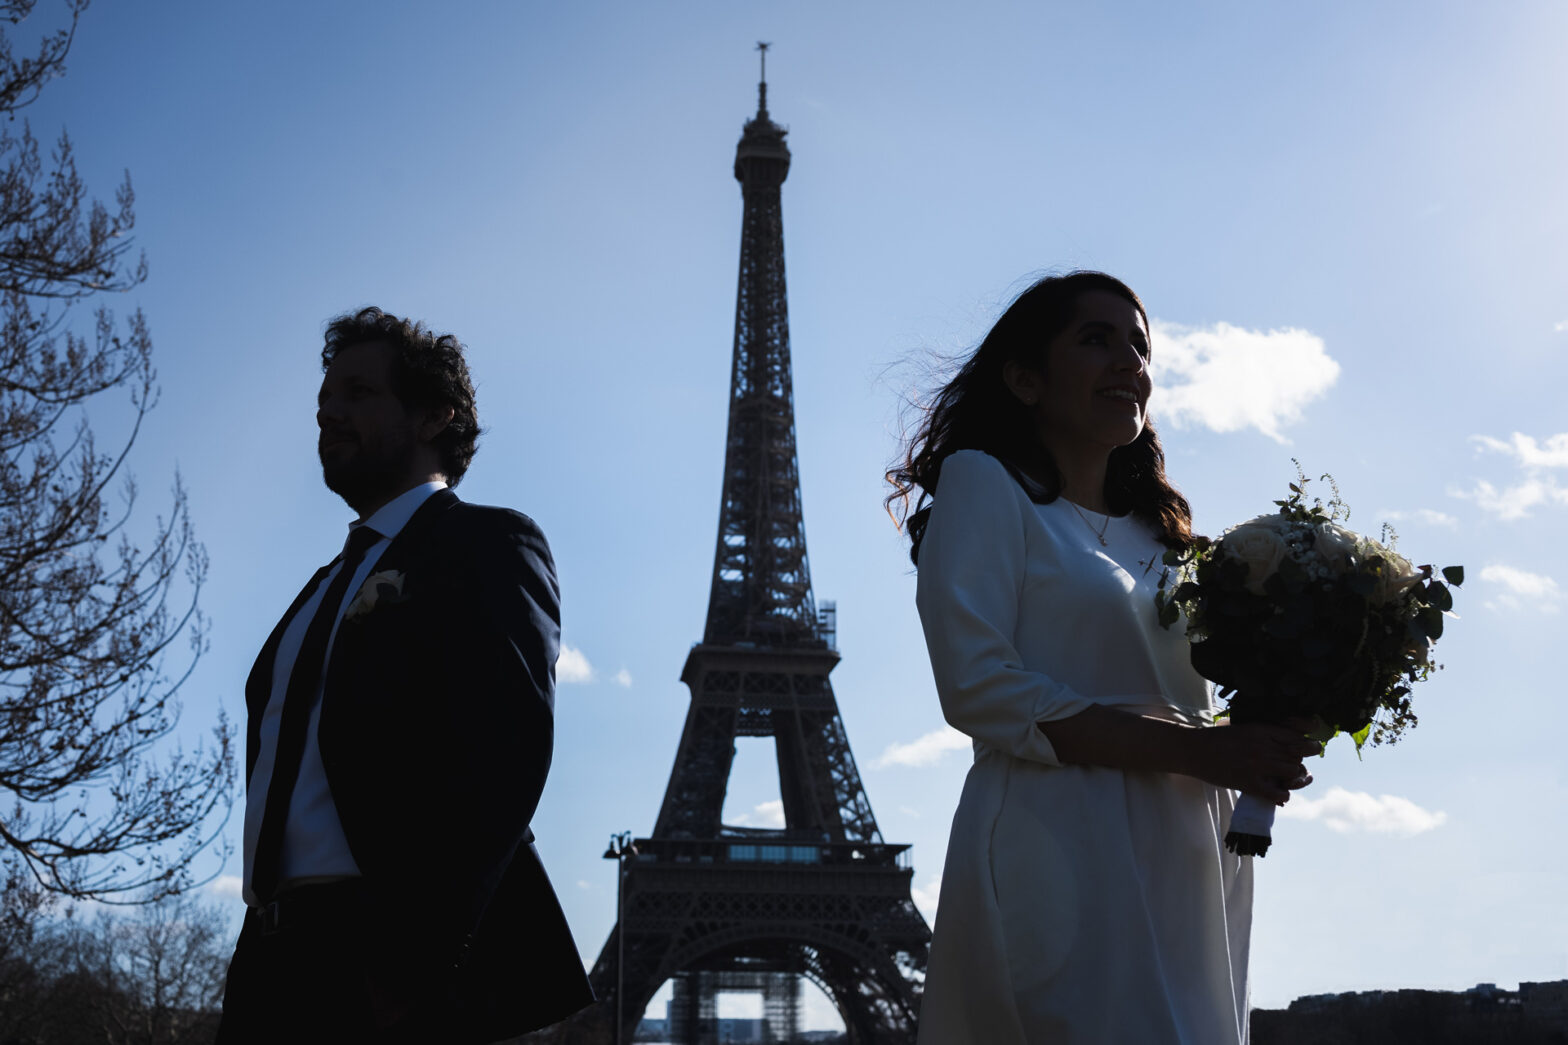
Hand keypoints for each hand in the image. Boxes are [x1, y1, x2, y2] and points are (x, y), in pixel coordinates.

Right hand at [1184, 721, 1318, 804]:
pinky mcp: (1249, 783)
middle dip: (1298, 762)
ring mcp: (1256, 765)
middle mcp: (1262, 746)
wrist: (1194, 750)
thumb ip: (1264, 732)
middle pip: (1297, 755)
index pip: (1296, 737)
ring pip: (1291, 771)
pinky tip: (1278, 794)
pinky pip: (1278, 793)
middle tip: (1292, 767)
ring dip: (1291, 777)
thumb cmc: (1216, 738)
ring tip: (1284, 779)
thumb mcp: (1243, 727)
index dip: (1304, 745)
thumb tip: (1286, 733)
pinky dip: (1282, 795)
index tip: (1304, 750)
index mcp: (1261, 730)